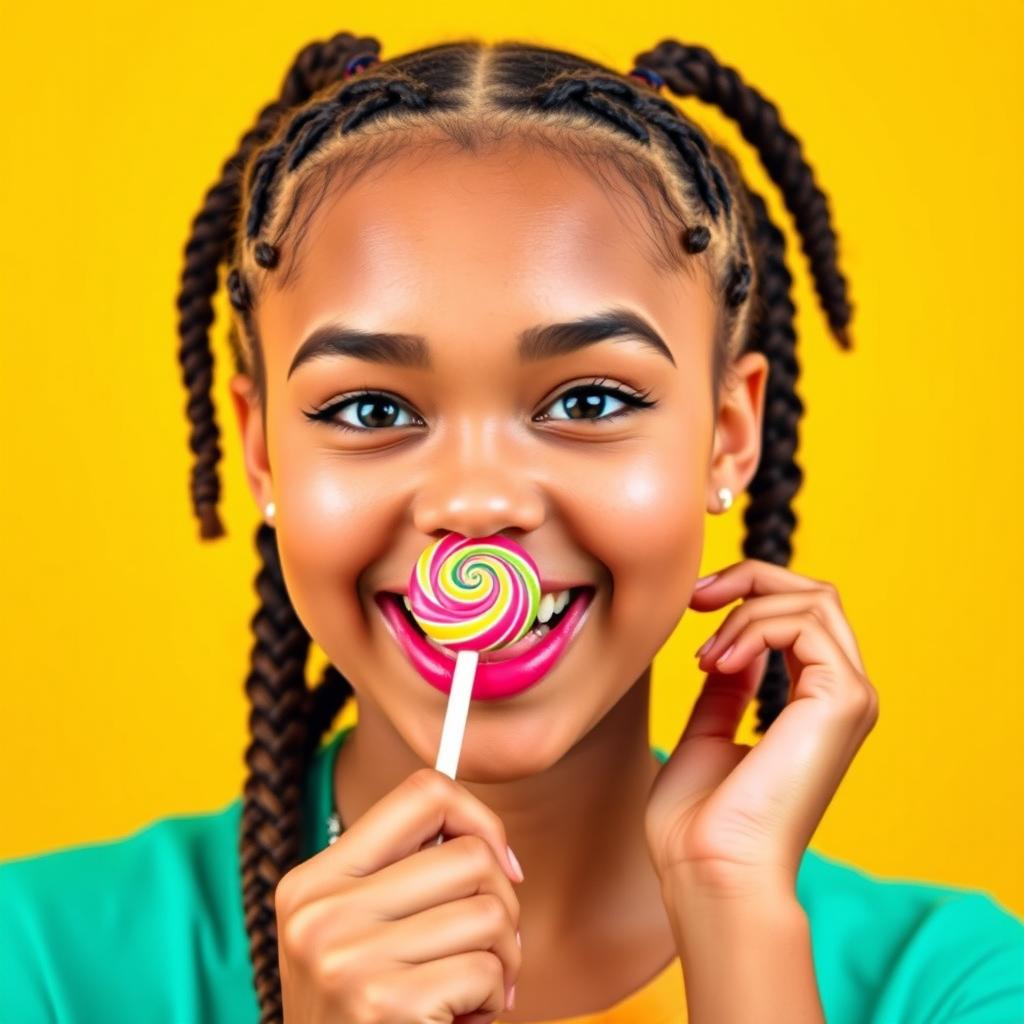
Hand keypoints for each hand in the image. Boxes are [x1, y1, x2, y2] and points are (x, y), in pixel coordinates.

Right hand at [276, 768, 523, 1022]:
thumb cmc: (370, 1016)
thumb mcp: (360, 935)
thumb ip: (407, 875)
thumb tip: (488, 835)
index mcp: (313, 882)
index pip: (423, 792)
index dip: (479, 818)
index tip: (499, 862)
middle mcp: (319, 913)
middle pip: (470, 855)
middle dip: (503, 904)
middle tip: (489, 947)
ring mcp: (346, 960)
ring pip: (489, 911)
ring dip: (501, 958)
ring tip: (469, 990)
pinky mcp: (384, 1005)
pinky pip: (488, 969)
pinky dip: (491, 1000)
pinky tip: (456, 1021)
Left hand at [645, 559, 878, 898]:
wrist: (709, 869)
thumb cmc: (700, 819)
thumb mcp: (709, 729)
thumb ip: (730, 684)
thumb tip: (734, 645)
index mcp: (816, 704)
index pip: (802, 614)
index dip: (747, 592)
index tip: (694, 604)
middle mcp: (842, 696)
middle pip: (816, 593)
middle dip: (749, 579)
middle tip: (696, 597)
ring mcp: (850, 697)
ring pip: (815, 598)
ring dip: (745, 608)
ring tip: (705, 654)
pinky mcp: (844, 700)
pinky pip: (804, 624)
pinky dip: (752, 627)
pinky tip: (715, 663)